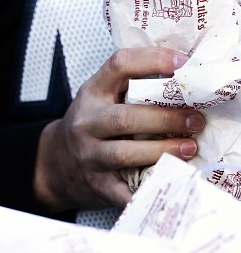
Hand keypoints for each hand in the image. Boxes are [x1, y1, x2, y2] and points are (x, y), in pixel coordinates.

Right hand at [34, 47, 204, 211]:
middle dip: (165, 118)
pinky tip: (171, 185)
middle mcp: (86, 123)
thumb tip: (188, 77)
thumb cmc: (91, 127)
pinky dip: (147, 192)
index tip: (184, 64)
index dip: (153, 60)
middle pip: (124, 117)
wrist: (55, 164)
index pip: (119, 65)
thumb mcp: (101, 99)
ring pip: (125, 153)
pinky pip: (124, 192)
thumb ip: (131, 87)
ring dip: (162, 150)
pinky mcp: (97, 184)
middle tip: (196, 121)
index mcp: (92, 93)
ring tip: (189, 148)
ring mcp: (89, 155)